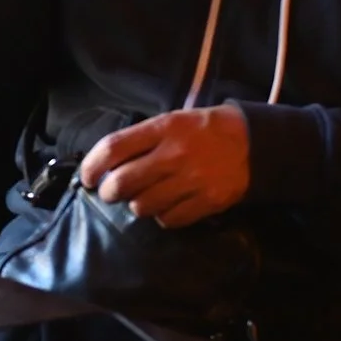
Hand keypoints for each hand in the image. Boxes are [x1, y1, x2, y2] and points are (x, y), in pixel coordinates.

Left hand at [79, 106, 249, 227]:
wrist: (252, 143)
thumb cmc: (203, 130)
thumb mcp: (171, 121)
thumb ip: (141, 140)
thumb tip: (105, 165)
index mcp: (163, 128)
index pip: (113, 148)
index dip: (92, 165)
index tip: (87, 177)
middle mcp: (174, 154)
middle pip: (123, 182)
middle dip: (109, 192)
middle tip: (111, 192)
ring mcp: (191, 180)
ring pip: (143, 206)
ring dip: (137, 205)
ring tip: (143, 198)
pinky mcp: (207, 202)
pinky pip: (169, 219)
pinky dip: (162, 217)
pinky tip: (166, 206)